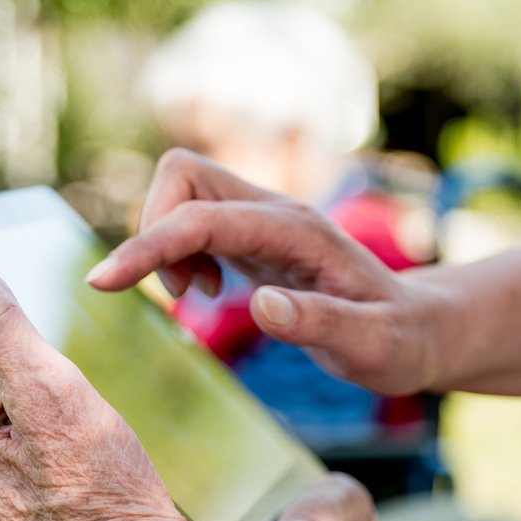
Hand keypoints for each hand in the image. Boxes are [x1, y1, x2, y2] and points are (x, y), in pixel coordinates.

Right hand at [87, 149, 450, 395]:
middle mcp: (276, 212)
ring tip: (196, 297)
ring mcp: (262, 220)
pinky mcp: (253, 237)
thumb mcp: (372, 347)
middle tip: (181, 295)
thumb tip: (259, 305)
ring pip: (182, 192)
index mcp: (297, 231)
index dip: (147, 244)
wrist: (419, 330)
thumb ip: (320, 324)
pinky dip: (178, 253)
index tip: (101, 284)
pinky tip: (207, 293)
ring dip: (164, 242)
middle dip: (152, 230)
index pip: (202, 217)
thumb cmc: (398, 342)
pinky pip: (192, 219)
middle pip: (181, 173)